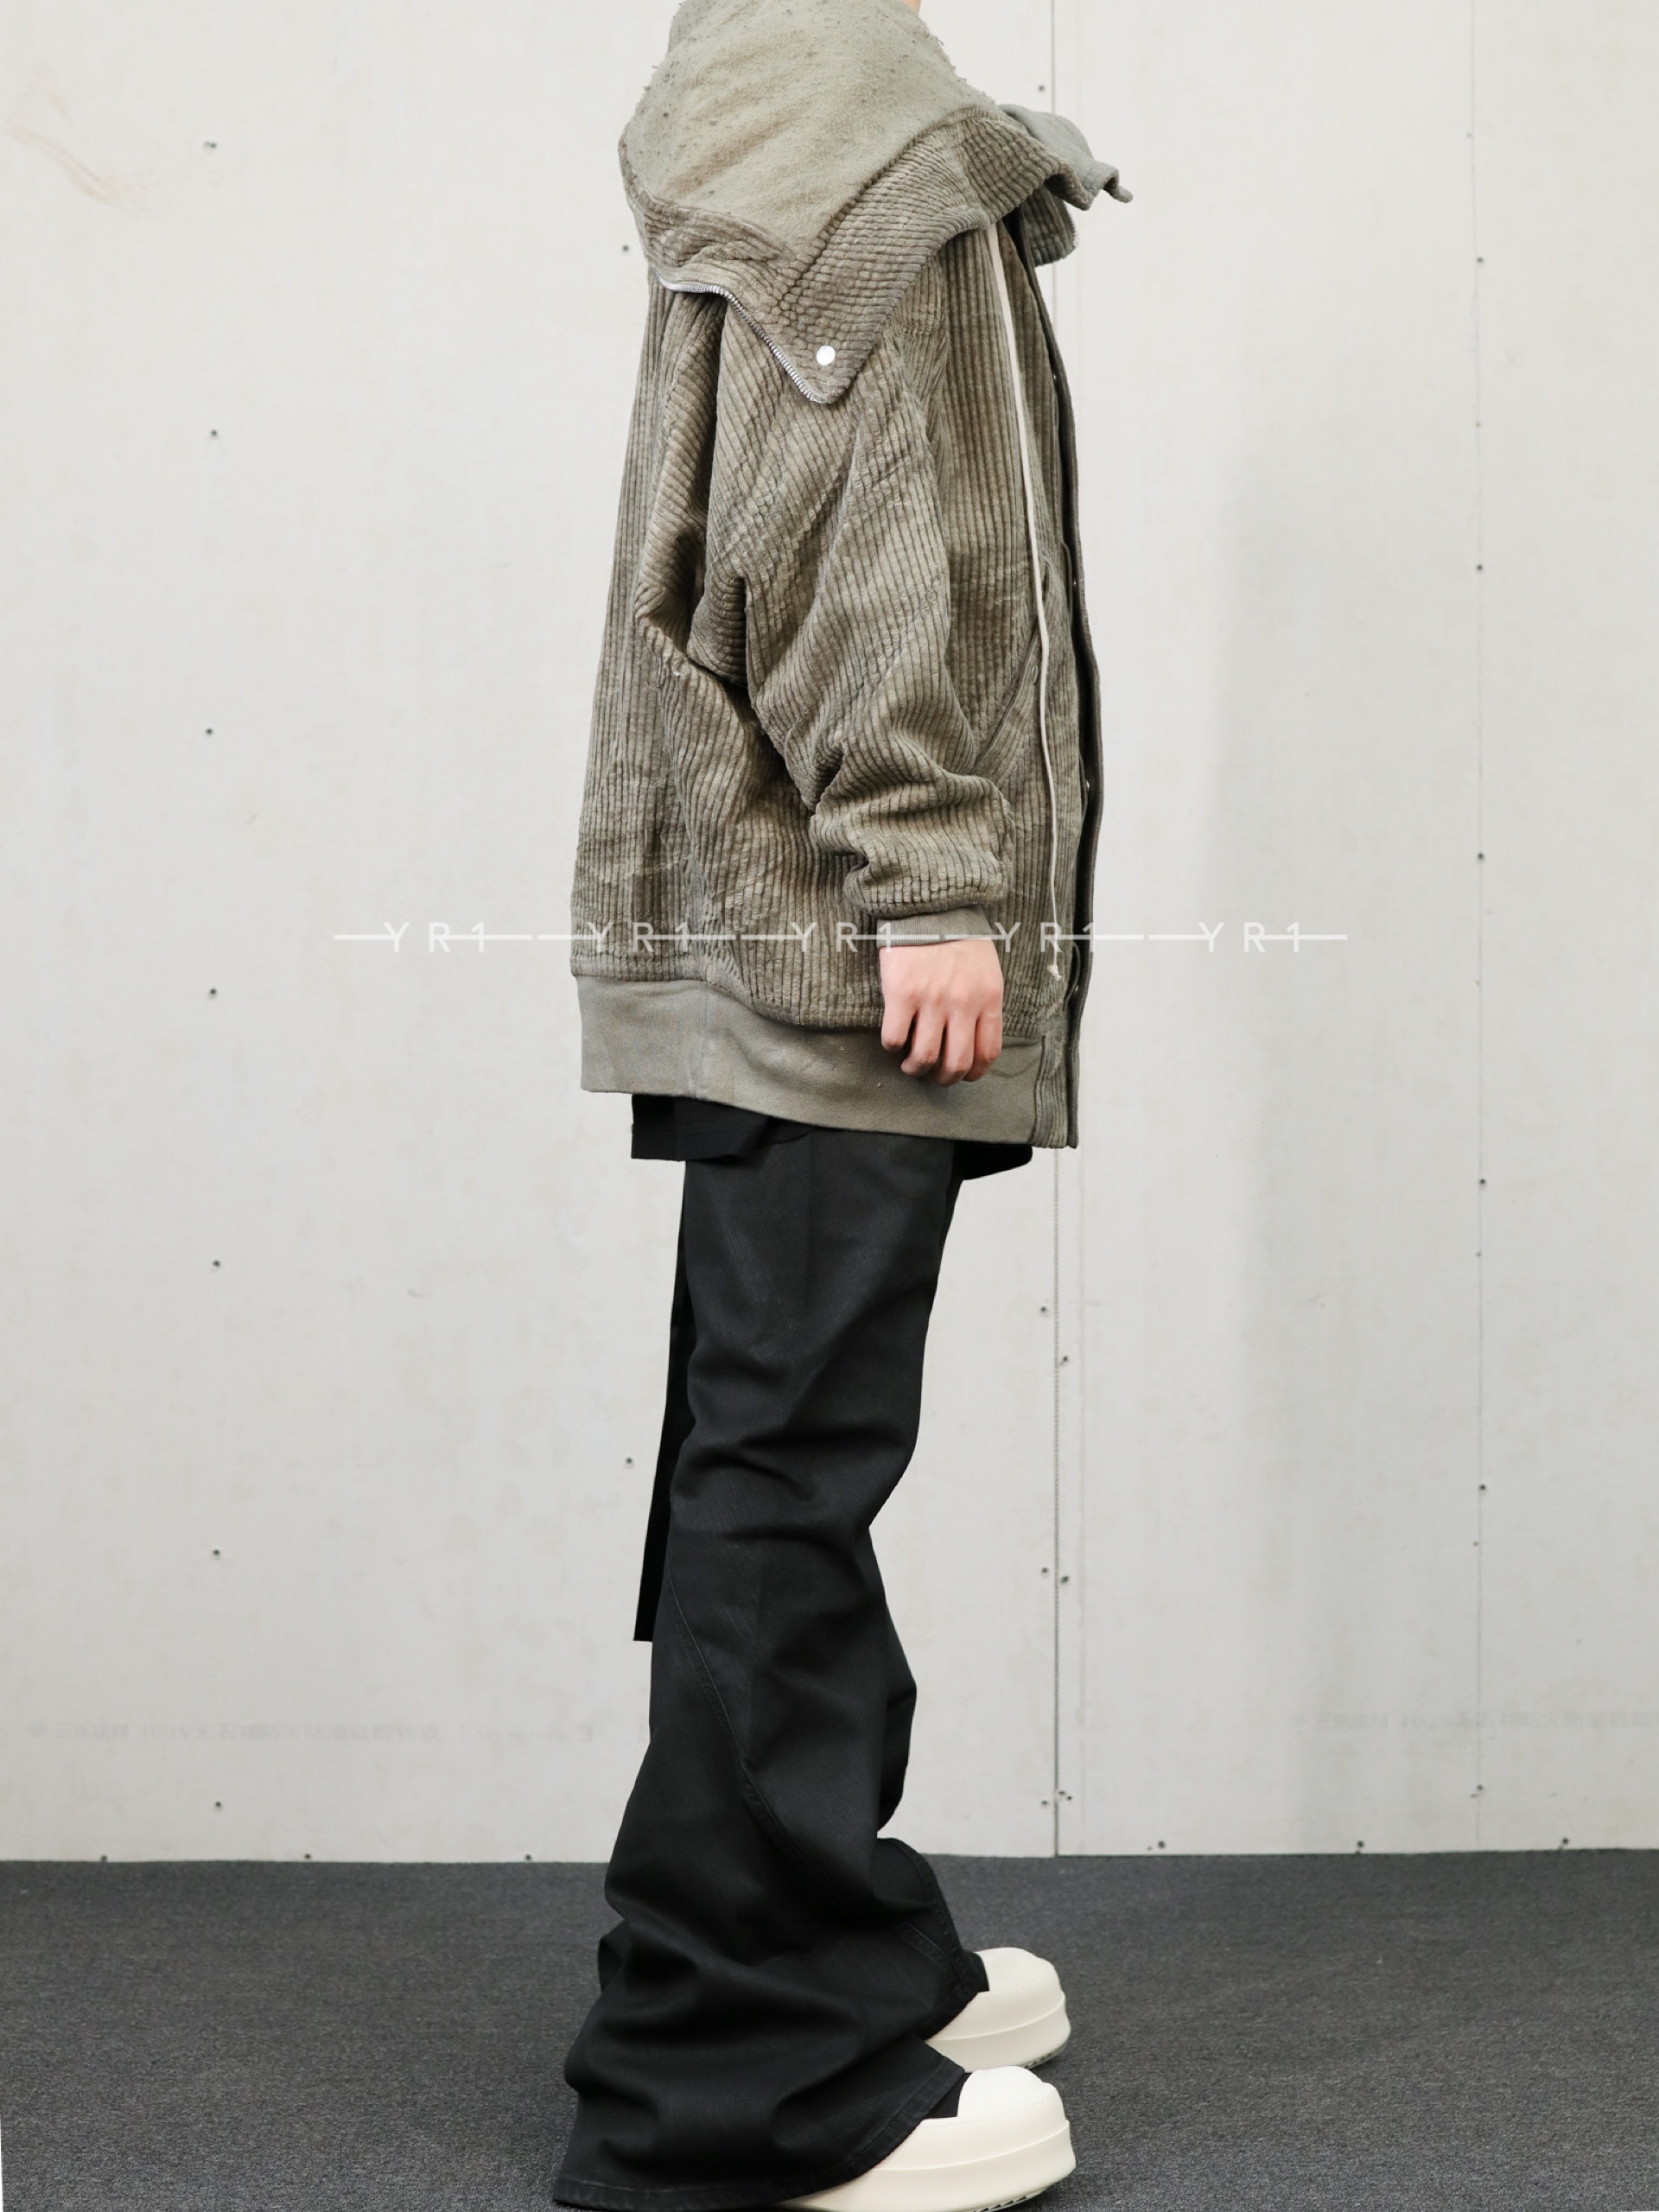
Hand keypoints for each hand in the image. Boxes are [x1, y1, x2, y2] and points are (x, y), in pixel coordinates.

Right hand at [879, 937, 1003, 1084]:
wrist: (929, 905)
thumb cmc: (958, 938)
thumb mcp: (986, 970)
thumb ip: (982, 1003)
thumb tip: (971, 1039)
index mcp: (988, 998)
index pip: (987, 1052)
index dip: (973, 1073)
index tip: (962, 1075)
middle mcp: (963, 1003)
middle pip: (956, 1062)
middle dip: (944, 1078)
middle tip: (933, 1075)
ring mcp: (932, 1000)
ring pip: (925, 1057)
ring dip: (916, 1068)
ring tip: (910, 1064)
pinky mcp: (901, 994)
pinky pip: (895, 1038)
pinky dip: (893, 1047)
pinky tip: (894, 1041)